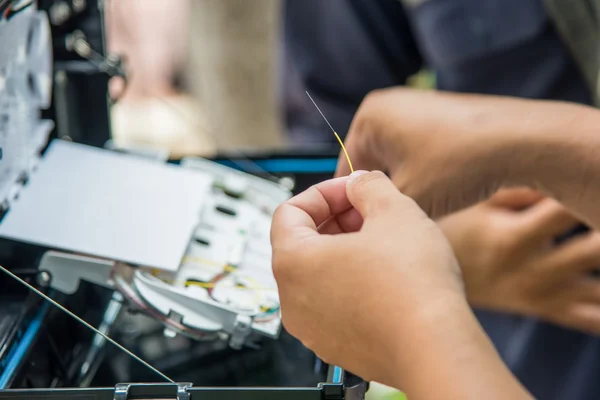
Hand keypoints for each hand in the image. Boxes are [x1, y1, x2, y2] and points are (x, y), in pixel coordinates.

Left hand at [270, 171, 530, 398]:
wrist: (436, 348)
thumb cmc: (412, 285)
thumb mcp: (393, 210)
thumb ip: (368, 186)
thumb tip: (360, 183)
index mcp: (292, 261)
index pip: (289, 212)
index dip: (324, 192)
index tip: (352, 190)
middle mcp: (292, 299)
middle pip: (303, 243)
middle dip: (337, 220)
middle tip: (371, 212)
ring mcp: (312, 327)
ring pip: (320, 275)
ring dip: (346, 251)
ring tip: (385, 243)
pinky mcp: (335, 346)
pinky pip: (334, 304)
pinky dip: (352, 283)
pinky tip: (388, 277)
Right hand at [335, 87, 589, 218]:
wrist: (521, 140)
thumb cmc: (459, 165)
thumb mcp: (407, 197)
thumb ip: (375, 207)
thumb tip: (366, 216)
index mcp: (368, 118)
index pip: (346, 172)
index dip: (354, 206)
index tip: (368, 231)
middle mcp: (387, 105)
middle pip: (370, 164)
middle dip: (382, 193)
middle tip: (397, 222)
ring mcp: (415, 106)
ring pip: (395, 160)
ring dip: (404, 185)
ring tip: (424, 206)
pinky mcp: (439, 113)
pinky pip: (416, 150)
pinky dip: (423, 172)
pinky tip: (442, 189)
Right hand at [439, 188, 599, 333]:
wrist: (425, 285)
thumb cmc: (449, 234)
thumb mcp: (473, 207)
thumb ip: (517, 192)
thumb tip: (561, 175)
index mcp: (512, 238)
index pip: (566, 210)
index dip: (592, 188)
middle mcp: (533, 270)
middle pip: (597, 250)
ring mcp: (542, 293)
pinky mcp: (545, 308)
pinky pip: (589, 318)